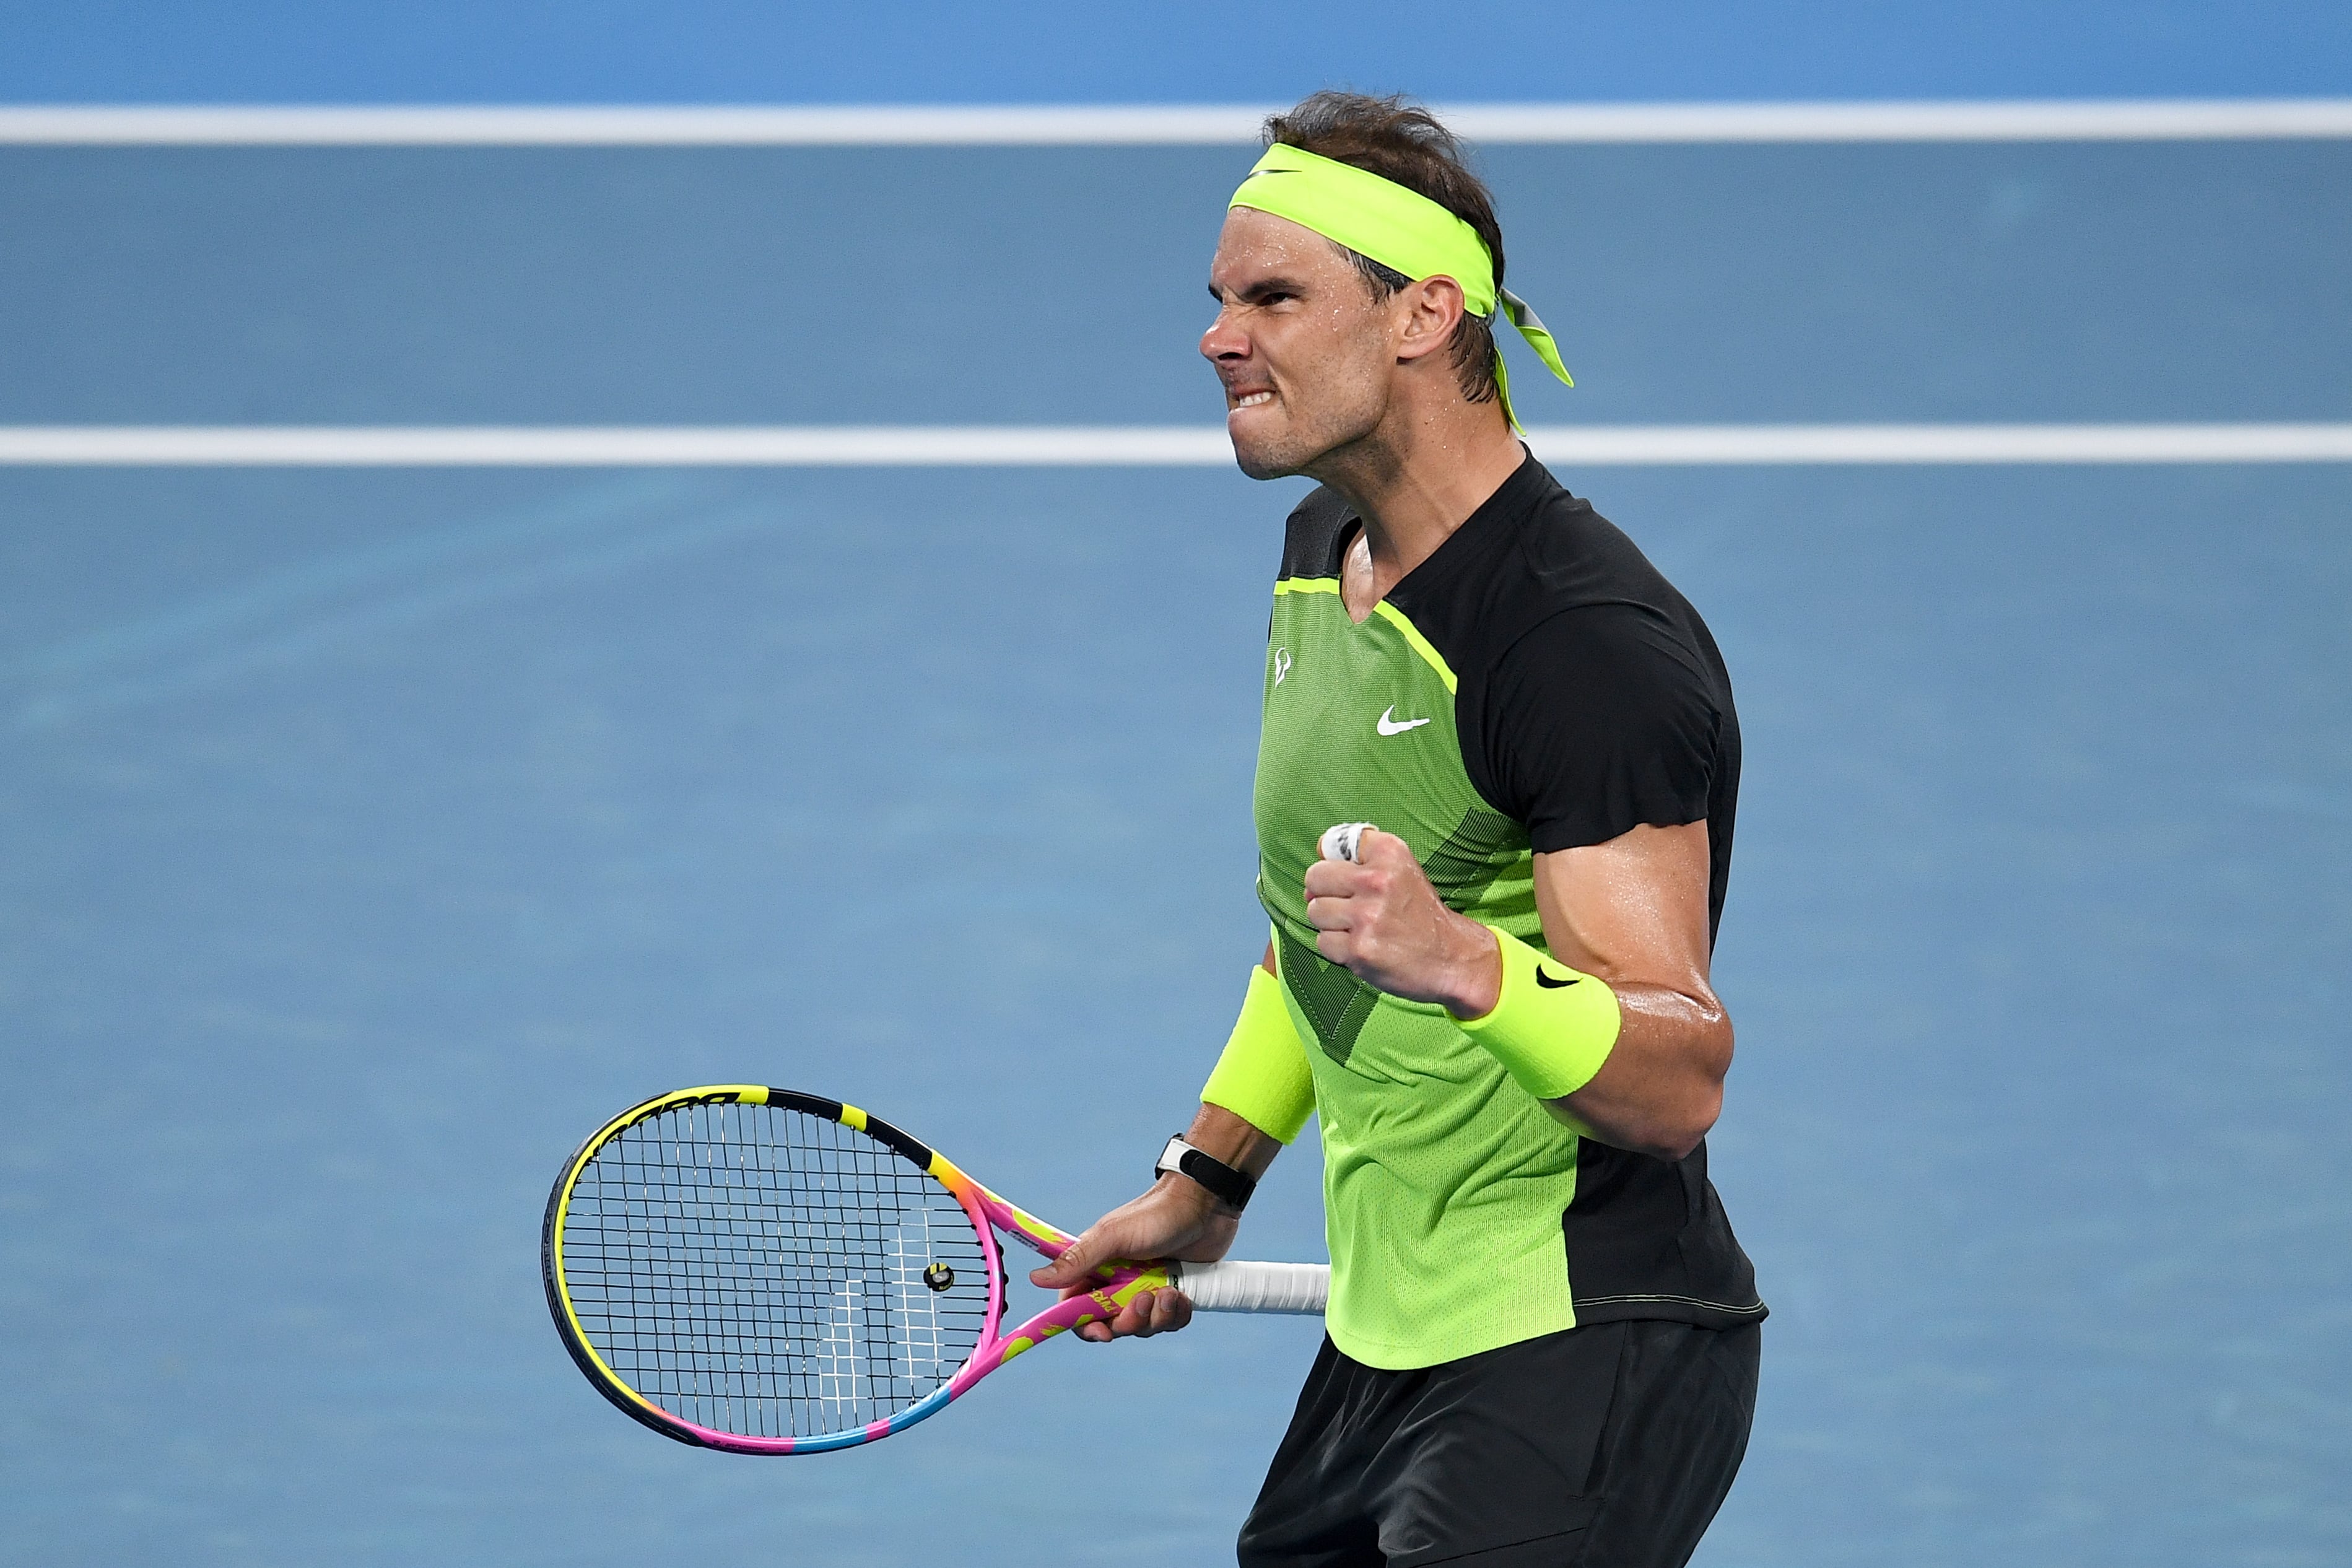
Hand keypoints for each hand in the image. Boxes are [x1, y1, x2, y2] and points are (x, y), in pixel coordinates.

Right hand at [1027, 1176, 1235, 1341]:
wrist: (1205, 1204)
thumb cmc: (1156, 1214)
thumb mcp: (1113, 1236)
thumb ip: (1078, 1260)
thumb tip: (1035, 1279)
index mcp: (1096, 1268)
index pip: (1076, 1309)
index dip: (1086, 1326)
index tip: (1102, 1332)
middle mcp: (1118, 1282)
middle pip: (1112, 1324)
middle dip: (1129, 1320)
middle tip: (1145, 1299)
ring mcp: (1147, 1289)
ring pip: (1143, 1327)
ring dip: (1157, 1317)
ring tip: (1170, 1292)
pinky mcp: (1173, 1295)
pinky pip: (1170, 1322)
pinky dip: (1177, 1315)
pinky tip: (1183, 1295)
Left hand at [1303, 827, 1501, 1014]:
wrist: (1452, 958)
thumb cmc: (1419, 913)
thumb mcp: (1401, 870)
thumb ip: (1361, 860)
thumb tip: (1312, 878)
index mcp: (1389, 853)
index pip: (1332, 843)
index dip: (1334, 862)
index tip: (1349, 876)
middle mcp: (1377, 880)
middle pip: (1315, 878)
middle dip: (1324, 894)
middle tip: (1349, 906)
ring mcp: (1366, 917)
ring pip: (1315, 911)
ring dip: (1330, 923)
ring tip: (1358, 928)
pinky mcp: (1359, 950)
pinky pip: (1322, 942)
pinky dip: (1337, 948)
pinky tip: (1361, 947)